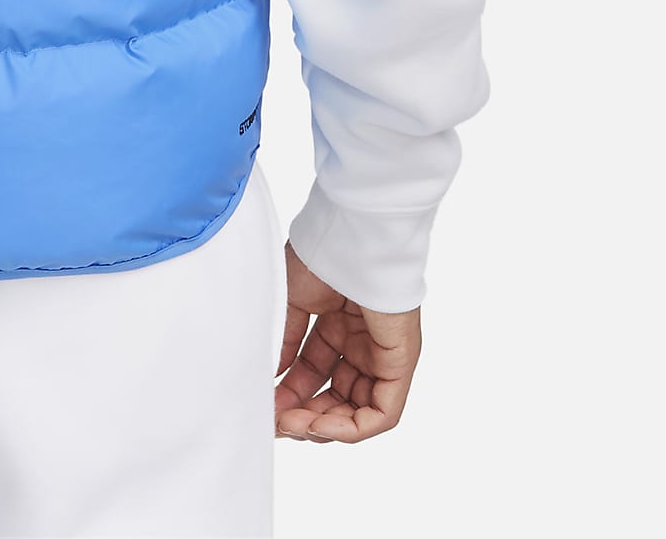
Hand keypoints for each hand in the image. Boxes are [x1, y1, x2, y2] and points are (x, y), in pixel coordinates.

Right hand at [275, 244, 420, 442]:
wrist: (349, 237)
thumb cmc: (320, 256)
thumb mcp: (293, 303)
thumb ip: (287, 344)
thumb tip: (272, 380)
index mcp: (337, 324)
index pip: (314, 373)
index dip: (290, 394)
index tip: (265, 407)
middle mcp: (361, 343)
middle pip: (336, 396)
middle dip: (305, 415)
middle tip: (278, 424)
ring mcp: (382, 354)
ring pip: (358, 411)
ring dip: (325, 426)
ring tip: (294, 425)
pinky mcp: (400, 362)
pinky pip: (383, 412)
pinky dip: (353, 427)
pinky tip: (322, 425)